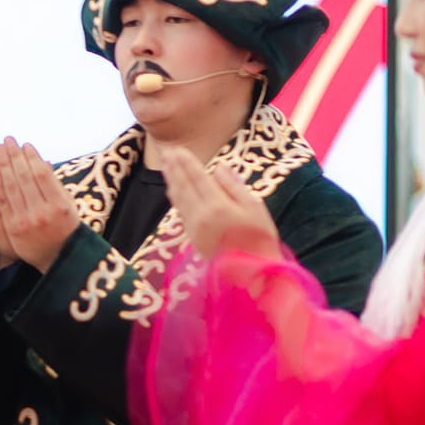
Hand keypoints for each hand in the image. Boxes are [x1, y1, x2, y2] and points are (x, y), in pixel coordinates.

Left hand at [0, 142, 82, 272]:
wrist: (57, 258)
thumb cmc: (65, 226)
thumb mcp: (68, 205)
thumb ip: (54, 184)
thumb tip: (38, 158)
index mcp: (60, 204)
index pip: (43, 174)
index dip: (32, 157)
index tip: (25, 144)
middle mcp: (43, 212)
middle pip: (25, 178)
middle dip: (14, 156)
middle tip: (8, 140)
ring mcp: (26, 221)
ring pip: (11, 187)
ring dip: (3, 164)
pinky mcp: (12, 227)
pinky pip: (2, 201)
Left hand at [149, 143, 278, 262]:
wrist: (250, 275)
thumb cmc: (259, 239)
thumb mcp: (255, 208)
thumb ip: (234, 186)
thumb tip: (219, 167)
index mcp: (217, 206)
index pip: (198, 178)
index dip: (187, 163)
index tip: (178, 149)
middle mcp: (200, 216)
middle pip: (184, 186)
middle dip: (174, 167)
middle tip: (167, 151)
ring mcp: (193, 227)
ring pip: (178, 198)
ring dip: (171, 179)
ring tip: (165, 164)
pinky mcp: (191, 237)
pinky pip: (180, 210)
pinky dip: (174, 195)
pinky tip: (172, 188)